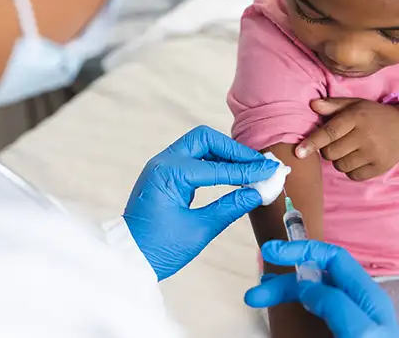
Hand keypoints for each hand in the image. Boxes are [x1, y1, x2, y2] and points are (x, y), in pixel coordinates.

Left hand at [124, 125, 277, 280]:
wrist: (128, 258)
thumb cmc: (158, 248)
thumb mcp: (199, 230)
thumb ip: (229, 208)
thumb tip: (256, 193)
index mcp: (169, 173)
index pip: (217, 166)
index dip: (247, 170)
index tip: (270, 171)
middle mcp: (163, 162)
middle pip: (205, 139)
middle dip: (234, 151)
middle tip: (259, 164)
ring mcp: (161, 166)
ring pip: (199, 146)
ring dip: (225, 154)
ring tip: (250, 168)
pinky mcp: (164, 174)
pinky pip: (192, 158)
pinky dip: (213, 162)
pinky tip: (231, 174)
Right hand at [245, 240, 398, 337]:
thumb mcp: (361, 332)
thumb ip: (336, 304)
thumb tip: (305, 286)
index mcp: (367, 296)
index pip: (332, 258)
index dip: (301, 249)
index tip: (270, 251)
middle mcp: (356, 305)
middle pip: (313, 279)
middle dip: (282, 282)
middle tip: (254, 294)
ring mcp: (346, 322)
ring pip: (308, 298)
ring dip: (281, 296)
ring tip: (256, 300)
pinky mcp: (336, 332)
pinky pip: (310, 316)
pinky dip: (291, 310)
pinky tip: (278, 314)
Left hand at [296, 98, 398, 181]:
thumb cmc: (372, 115)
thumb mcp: (355, 104)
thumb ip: (333, 105)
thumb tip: (312, 104)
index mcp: (356, 117)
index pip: (329, 132)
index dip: (312, 143)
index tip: (298, 152)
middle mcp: (365, 136)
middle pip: (331, 152)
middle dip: (327, 150)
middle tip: (337, 143)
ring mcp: (373, 153)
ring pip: (340, 165)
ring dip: (339, 160)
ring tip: (349, 150)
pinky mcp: (379, 167)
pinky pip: (353, 175)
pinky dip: (351, 170)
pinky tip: (358, 159)